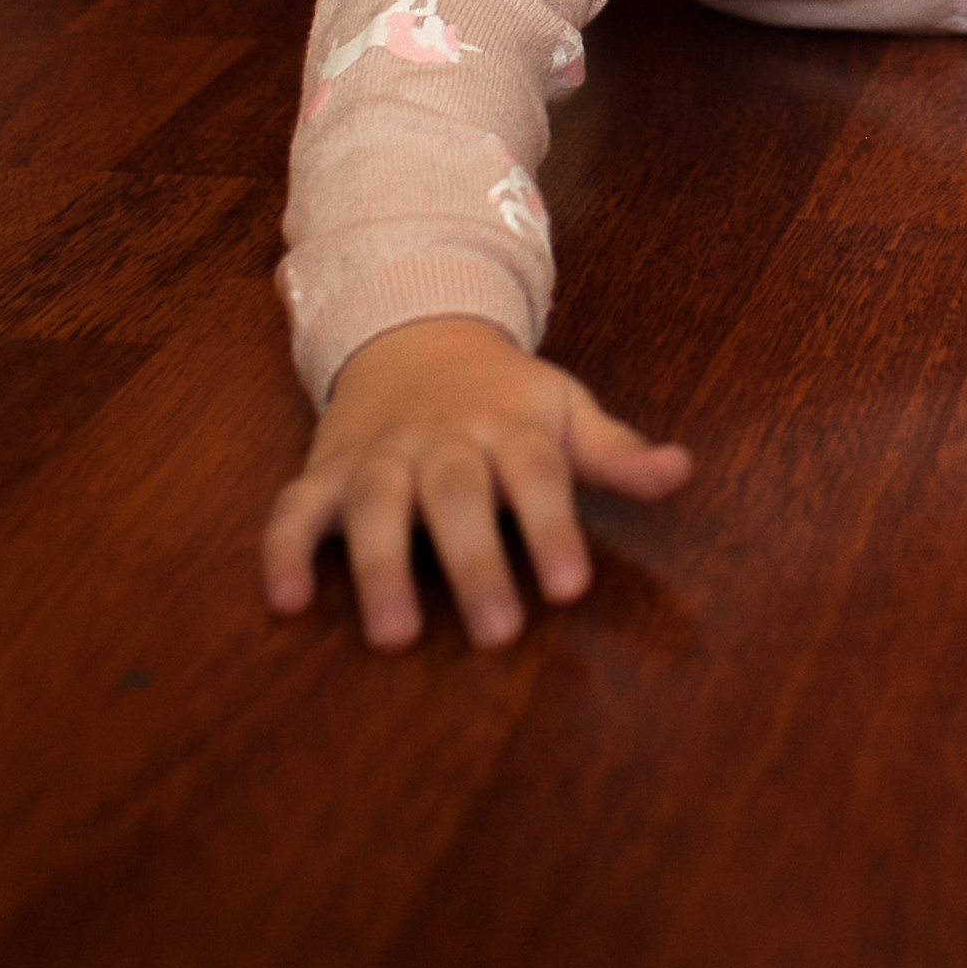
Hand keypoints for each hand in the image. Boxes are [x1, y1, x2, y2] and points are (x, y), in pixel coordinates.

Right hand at [261, 315, 691, 648]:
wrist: (416, 331)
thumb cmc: (505, 396)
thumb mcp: (565, 411)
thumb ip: (617, 452)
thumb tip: (682, 473)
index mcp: (508, 426)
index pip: (537, 473)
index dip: (553, 527)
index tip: (572, 587)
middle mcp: (442, 438)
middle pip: (456, 491)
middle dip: (475, 561)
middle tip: (497, 632)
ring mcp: (380, 454)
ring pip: (375, 502)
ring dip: (381, 565)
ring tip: (393, 636)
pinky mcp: (327, 470)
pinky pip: (296, 506)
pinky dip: (284, 549)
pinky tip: (287, 603)